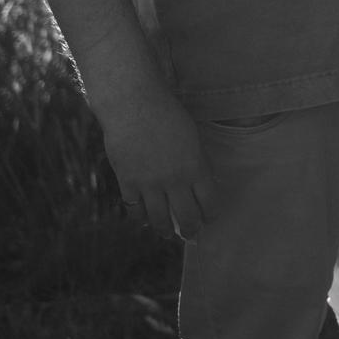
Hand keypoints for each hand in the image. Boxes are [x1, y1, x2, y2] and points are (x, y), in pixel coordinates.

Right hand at [99, 86, 216, 240]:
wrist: (133, 104)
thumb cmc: (167, 114)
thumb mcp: (192, 137)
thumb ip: (197, 162)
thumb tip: (201, 184)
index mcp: (195, 167)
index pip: (209, 202)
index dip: (211, 214)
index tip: (210, 218)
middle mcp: (174, 180)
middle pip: (187, 217)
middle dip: (191, 230)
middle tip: (192, 234)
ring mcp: (150, 184)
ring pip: (160, 220)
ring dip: (164, 230)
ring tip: (167, 234)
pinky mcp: (128, 182)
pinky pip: (135, 210)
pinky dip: (140, 218)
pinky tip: (144, 220)